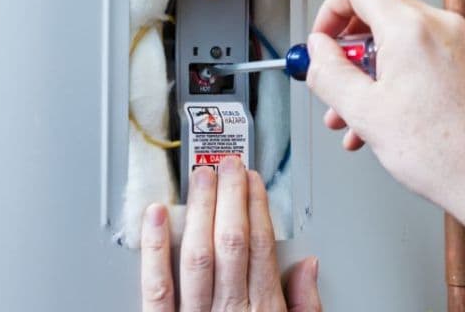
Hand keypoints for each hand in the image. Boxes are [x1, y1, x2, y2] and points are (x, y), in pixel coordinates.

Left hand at [140, 158, 321, 310]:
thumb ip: (304, 304)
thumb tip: (310, 266)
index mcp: (263, 309)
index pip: (261, 245)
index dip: (257, 206)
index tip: (252, 181)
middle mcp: (231, 309)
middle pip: (232, 241)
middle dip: (231, 196)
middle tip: (228, 166)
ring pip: (199, 254)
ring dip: (201, 209)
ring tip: (201, 177)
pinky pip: (157, 285)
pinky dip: (154, 247)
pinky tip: (155, 215)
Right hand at [306, 0, 464, 217]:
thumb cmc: (444, 153)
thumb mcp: (365, 112)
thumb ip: (330, 73)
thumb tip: (317, 52)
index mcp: (411, 28)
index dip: (330, 12)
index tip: (321, 42)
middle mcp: (440, 27)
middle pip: (378, 15)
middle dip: (348, 53)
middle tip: (334, 83)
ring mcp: (459, 46)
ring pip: (399, 43)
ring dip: (370, 75)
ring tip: (354, 115)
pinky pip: (421, 60)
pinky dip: (396, 82)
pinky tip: (383, 121)